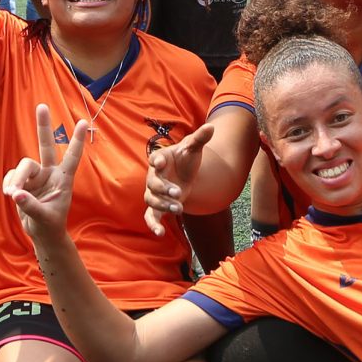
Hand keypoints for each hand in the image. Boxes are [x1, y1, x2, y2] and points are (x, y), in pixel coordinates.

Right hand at [3, 104, 90, 243]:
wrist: (41, 233)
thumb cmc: (50, 225)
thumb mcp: (44, 218)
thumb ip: (31, 205)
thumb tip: (16, 193)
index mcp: (63, 179)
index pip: (72, 157)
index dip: (77, 140)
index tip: (84, 122)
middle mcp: (50, 173)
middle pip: (46, 146)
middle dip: (43, 126)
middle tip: (42, 106)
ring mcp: (36, 176)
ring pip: (24, 166)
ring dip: (17, 179)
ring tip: (13, 194)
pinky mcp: (23, 181)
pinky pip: (12, 175)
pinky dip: (9, 183)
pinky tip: (10, 195)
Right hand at [144, 120, 216, 236]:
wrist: (186, 172)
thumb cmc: (187, 158)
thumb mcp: (194, 148)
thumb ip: (200, 138)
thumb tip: (211, 127)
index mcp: (160, 159)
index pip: (155, 159)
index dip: (156, 161)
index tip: (160, 164)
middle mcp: (153, 176)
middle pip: (152, 184)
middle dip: (164, 189)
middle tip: (179, 193)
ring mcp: (154, 192)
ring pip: (152, 200)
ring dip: (163, 205)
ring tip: (179, 209)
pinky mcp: (158, 206)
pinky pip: (150, 216)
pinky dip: (153, 225)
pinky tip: (160, 234)